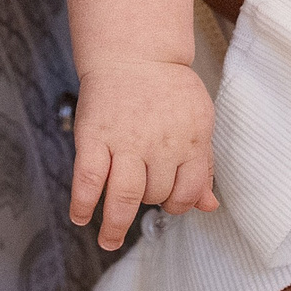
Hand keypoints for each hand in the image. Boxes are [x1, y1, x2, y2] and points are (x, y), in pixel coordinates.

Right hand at [69, 60, 220, 250]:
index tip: (167, 202)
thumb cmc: (167, 88)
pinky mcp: (93, 135)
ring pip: (123, 196)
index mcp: (190, 138)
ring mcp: (124, 140)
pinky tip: (81, 217)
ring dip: (115, 225)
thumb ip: (203, 164)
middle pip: (156, 195)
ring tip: (109, 239)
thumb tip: (209, 206)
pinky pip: (87, 178)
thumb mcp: (197, 120)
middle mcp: (159, 143)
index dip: (179, 202)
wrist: (133, 51)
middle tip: (139, 200)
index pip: (188, 191)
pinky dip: (82, 203)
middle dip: (149, 202)